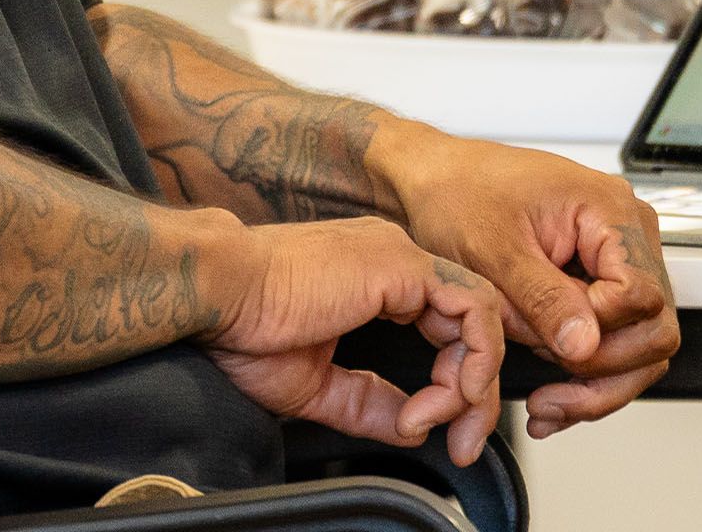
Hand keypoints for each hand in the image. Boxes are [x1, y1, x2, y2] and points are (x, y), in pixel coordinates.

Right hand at [202, 217, 503, 464]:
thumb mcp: (318, 382)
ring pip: (481, 315)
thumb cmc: (246, 327)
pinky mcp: (400, 265)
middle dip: (476, 393)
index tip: (434, 432)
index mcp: (373, 277)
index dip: (454, 385)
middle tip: (460, 443)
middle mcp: (393, 259)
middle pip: (472, 323)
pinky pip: (472, 310)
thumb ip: (369, 401)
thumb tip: (414, 427)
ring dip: (474, 382)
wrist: (220, 294)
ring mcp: (399, 257)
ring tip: (440, 418)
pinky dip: (473, 359)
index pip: (446, 325)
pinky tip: (444, 393)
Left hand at [380, 131, 679, 435]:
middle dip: (602, 372)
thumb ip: (542, 298)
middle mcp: (624, 230)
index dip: (602, 332)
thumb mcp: (491, 248)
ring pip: (639, 346)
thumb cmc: (456, 192)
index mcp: (607, 208)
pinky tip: (553, 393)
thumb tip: (585, 345)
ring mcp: (614, 257)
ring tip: (547, 400)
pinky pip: (613, 340)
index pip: (642, 296)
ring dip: (595, 383)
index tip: (555, 342)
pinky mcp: (598, 280)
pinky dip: (585, 374)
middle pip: (653, 330)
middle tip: (551, 393)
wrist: (432, 182)